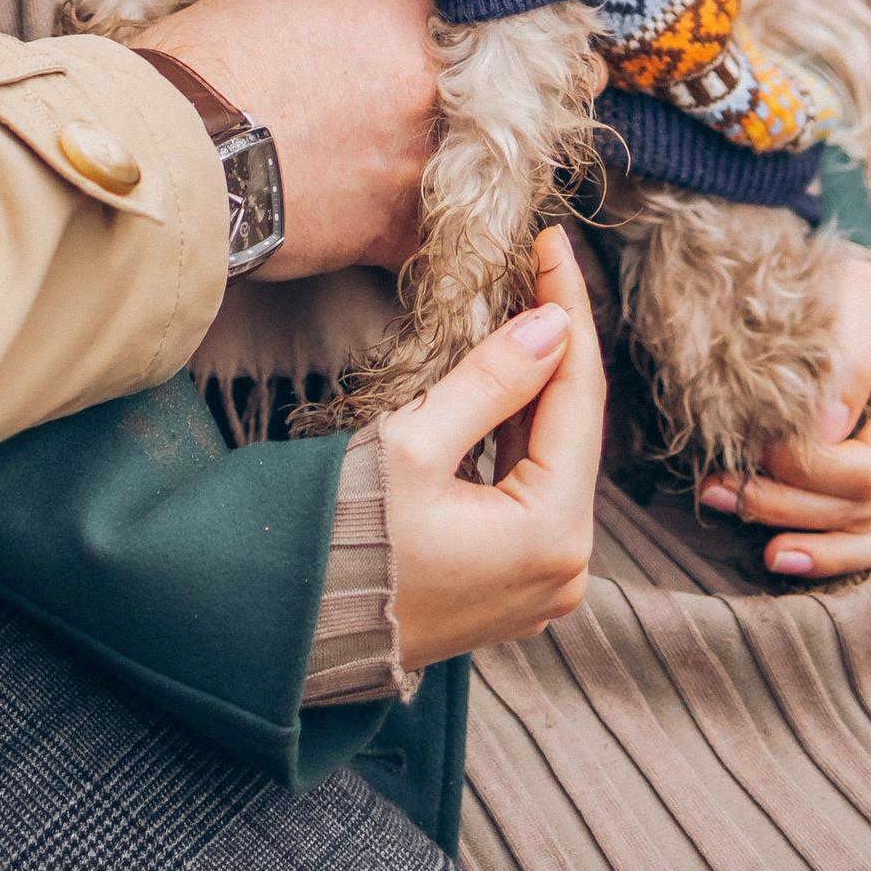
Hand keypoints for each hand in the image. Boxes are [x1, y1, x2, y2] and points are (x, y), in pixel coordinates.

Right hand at [135, 0, 437, 279]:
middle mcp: (429, 85)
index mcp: (404, 14)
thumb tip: (358, 23)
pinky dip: (403, 228)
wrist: (175, 145)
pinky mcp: (394, 231)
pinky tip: (373, 216)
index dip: (419, 32)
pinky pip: (424, 233)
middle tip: (380, 106)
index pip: (446, 13)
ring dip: (418, 162)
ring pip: (451, 163)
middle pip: (459, 91)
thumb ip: (349, 7)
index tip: (400, 45)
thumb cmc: (210, 60)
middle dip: (424, 100)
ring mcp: (418, 163)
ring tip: (369, 162)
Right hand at [378, 230, 606, 666]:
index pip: (577, 395)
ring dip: (538, 386)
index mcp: (553, 534)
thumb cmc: (344, 540)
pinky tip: (507, 382)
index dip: (568, 308)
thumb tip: (553, 324)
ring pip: (554, 458)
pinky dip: (520, 433)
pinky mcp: (515, 587)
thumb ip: (492, 380)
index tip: (554, 241)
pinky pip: (534, 491)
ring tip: (524, 305)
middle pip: (573, 428)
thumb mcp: (415, 444)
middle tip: (539, 265)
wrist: (293, 630)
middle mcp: (567, 568)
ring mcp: (544, 585)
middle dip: (557, 344)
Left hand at [697, 257, 870, 583]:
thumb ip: (846, 354)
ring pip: (870, 540)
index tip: (751, 450)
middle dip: (787, 507)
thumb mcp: (851, 293)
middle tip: (717, 488)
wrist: (854, 299)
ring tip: (738, 525)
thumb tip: (829, 432)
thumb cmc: (847, 290)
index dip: (806, 472)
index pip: (870, 469)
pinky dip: (841, 565)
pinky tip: (802, 570)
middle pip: (865, 510)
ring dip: (804, 543)